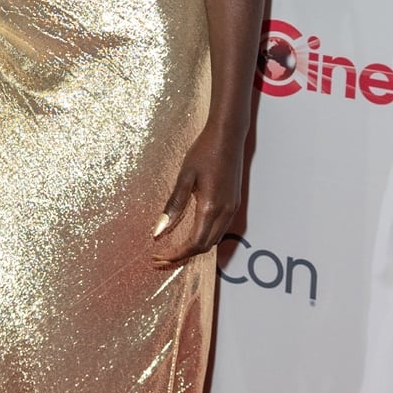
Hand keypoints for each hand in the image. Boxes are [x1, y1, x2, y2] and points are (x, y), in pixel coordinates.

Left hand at [152, 127, 243, 263]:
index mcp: (211, 207)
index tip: (159, 257)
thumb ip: (174, 206)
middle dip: (183, 255)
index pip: (194, 244)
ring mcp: (232, 208)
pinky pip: (220, 229)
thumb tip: (158, 231)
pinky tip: (191, 233)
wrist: (228, 136)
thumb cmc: (204, 152)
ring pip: (214, 240)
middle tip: (161, 256)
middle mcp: (225, 212)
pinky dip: (205, 237)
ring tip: (173, 248)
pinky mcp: (234, 203)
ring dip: (194, 247)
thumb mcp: (184, 178)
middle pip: (205, 246)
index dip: (176, 254)